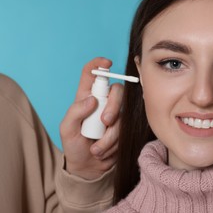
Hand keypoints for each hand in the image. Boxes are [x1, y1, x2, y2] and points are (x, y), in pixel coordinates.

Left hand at [60, 57, 122, 179]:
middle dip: (114, 105)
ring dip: (111, 134)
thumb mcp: (67, 130)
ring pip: (122, 113)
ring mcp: (114, 114)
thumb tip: (92, 100)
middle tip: (106, 121)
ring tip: (97, 149)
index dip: (99, 64)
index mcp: (85, 97)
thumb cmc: (75, 146)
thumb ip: (75, 112)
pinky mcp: (123, 127)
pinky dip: (115, 142)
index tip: (107, 63)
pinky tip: (105, 150)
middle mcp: (102, 102)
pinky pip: (126, 128)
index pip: (92, 74)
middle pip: (116, 90)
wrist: (89, 168)